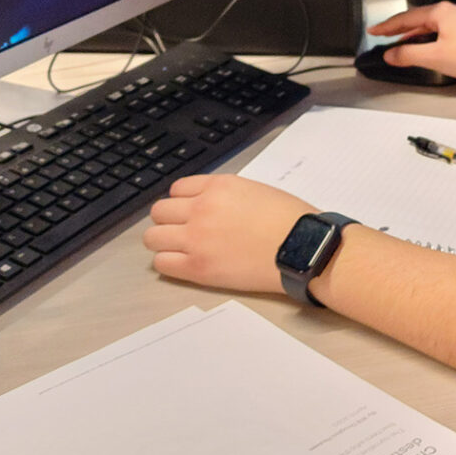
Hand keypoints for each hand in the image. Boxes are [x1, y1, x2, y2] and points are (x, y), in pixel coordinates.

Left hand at [143, 174, 317, 292]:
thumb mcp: (256, 190)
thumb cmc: (289, 220)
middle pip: (159, 211)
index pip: (177, 189)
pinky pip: (162, 263)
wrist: (303, 247)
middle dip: (169, 220)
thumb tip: (212, 205)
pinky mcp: (198, 267)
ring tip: (179, 249)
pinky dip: (168, 263)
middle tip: (183, 231)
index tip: (190, 212)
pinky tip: (184, 264)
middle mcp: (201, 208)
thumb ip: (226, 195)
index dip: (182, 202)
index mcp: (217, 187)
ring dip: (163, 241)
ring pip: (152, 237)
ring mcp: (196, 238)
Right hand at [368, 2, 455, 89]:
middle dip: (398, 28)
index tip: (373, 31)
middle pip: (417, 18)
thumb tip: (390, 54)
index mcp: (442, 11)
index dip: (387, 26)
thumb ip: (408, 54)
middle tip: (381, 35)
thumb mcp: (434, 57)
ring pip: (429, 24)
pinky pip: (440, 30)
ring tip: (396, 43)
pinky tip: (421, 47)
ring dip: (412, 34)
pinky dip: (426, 37)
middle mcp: (452, 10)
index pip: (407, 18)